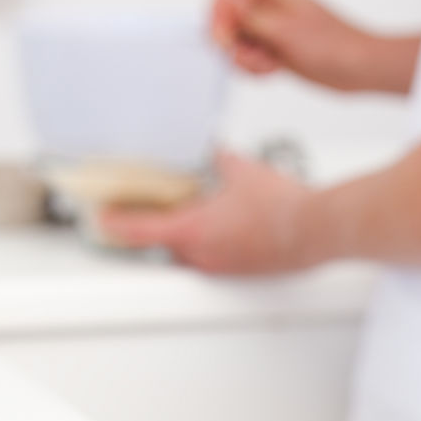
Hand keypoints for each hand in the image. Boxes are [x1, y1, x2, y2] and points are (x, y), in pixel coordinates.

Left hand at [98, 151, 312, 273]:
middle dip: (155, 230)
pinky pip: (213, 260)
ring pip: (189, 255)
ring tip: (191, 217)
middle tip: (148, 212)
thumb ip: (220, 158)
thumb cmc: (284, 208)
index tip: (103, 219)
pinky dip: (209, 246)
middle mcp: (205, 254)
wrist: (317, 229)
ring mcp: (224, 267)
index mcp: (196, 230)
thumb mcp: (243, 170)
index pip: (143, 231)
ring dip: (184, 239)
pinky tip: (224, 228)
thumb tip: (212, 149)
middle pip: (164, 246)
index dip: (117, 224)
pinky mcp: (243, 271)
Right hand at [210, 0, 420, 93]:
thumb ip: (248, 16)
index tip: (227, 40)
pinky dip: (255, 68)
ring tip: (269, 63)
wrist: (358, 68)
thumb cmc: (333, 45)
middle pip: (225, 19)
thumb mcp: (283, 28)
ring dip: (245, 59)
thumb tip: (223, 3)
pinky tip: (274, 70)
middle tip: (253, 55)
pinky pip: (248, 58)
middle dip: (233, 42)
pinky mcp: (273, 48)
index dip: (218, 15)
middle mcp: (266, 2)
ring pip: (235, 42)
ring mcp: (269, 26)